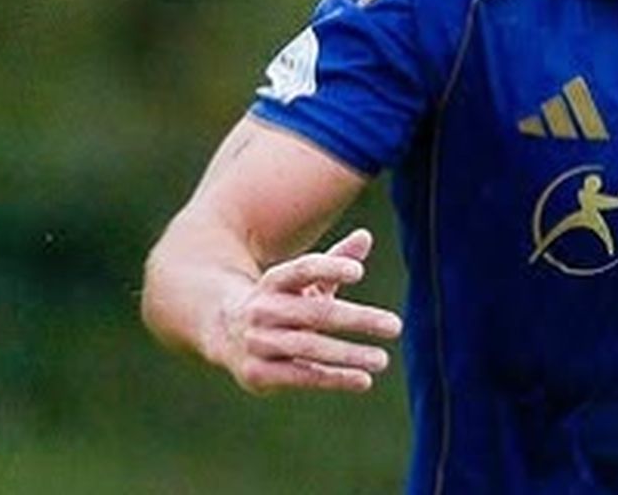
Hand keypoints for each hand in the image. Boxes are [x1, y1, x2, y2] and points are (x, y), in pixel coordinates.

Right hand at [214, 227, 403, 394]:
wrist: (222, 330)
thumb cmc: (280, 301)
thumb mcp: (302, 281)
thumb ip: (334, 262)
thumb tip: (365, 237)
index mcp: (274, 281)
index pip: (302, 269)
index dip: (329, 267)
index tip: (358, 272)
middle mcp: (263, 310)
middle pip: (315, 313)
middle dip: (357, 319)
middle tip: (395, 326)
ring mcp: (257, 342)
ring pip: (309, 347)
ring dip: (348, 354)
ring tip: (382, 359)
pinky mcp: (256, 373)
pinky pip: (300, 375)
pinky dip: (333, 378)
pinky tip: (364, 381)